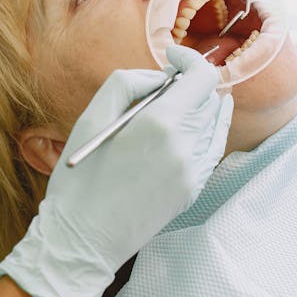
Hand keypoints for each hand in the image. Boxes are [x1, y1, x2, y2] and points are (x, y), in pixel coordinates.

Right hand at [0, 46, 232, 296]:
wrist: (82, 240)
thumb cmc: (80, 178)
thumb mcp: (92, 117)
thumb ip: (128, 83)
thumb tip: (158, 77)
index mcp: (160, 124)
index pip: (202, 78)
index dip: (189, 59)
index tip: (171, 57)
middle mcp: (186, 147)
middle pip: (210, 98)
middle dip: (190, 83)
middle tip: (164, 83)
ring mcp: (193, 172)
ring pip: (215, 123)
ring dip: (199, 106)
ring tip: (172, 106)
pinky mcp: (193, 190)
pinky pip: (211, 149)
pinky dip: (204, 132)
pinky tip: (184, 130)